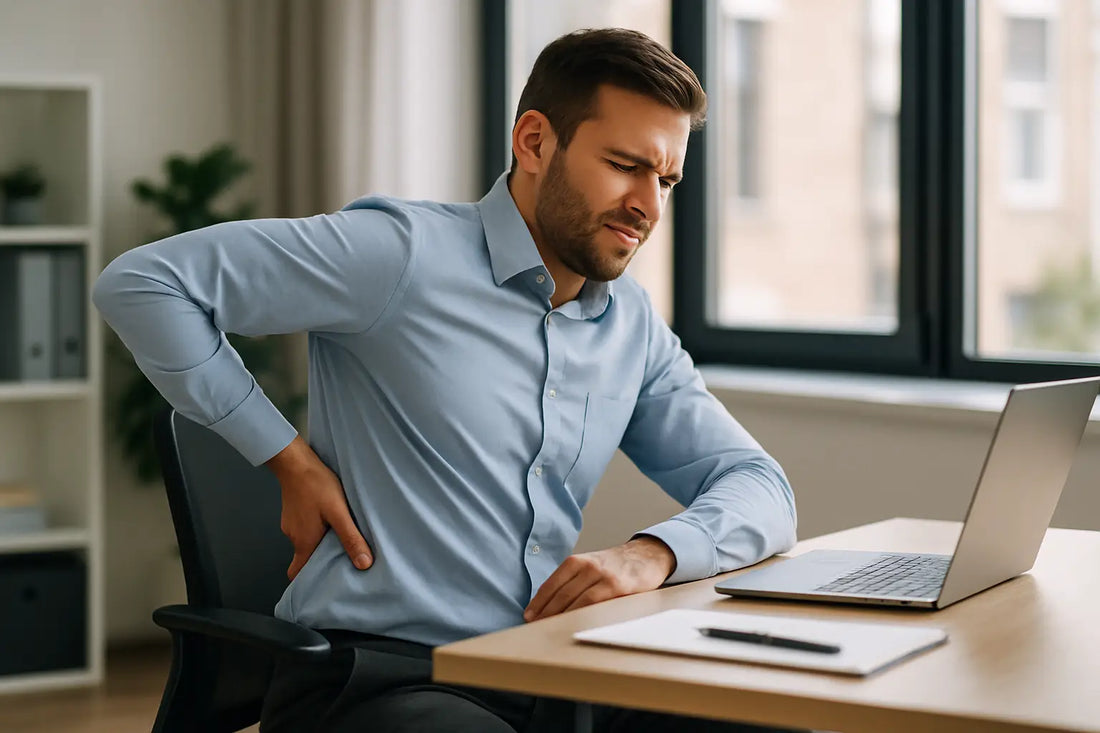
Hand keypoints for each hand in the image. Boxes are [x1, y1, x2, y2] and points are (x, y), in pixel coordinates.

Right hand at [266, 436, 372, 579]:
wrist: (295, 461)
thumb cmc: (316, 484)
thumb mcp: (339, 512)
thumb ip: (351, 537)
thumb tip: (364, 564)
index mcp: (304, 542)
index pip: (298, 573)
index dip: (309, 582)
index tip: (324, 585)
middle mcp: (294, 536)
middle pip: (305, 558)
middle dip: (322, 562)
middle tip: (342, 560)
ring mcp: (292, 524)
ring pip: (307, 541)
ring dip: (322, 542)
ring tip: (341, 536)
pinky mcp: (294, 512)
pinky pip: (305, 527)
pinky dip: (317, 528)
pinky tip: (330, 519)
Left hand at [523, 536, 675, 621]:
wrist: (646, 555)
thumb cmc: (614, 566)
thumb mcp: (590, 566)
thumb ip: (572, 581)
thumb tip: (549, 604)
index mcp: (577, 562)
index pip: (551, 583)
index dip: (538, 601)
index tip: (528, 616)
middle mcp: (587, 566)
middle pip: (560, 593)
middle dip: (546, 612)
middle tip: (535, 628)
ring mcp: (602, 576)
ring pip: (576, 599)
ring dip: (561, 616)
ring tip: (550, 630)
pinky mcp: (617, 586)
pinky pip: (595, 603)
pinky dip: (582, 614)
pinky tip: (574, 624)